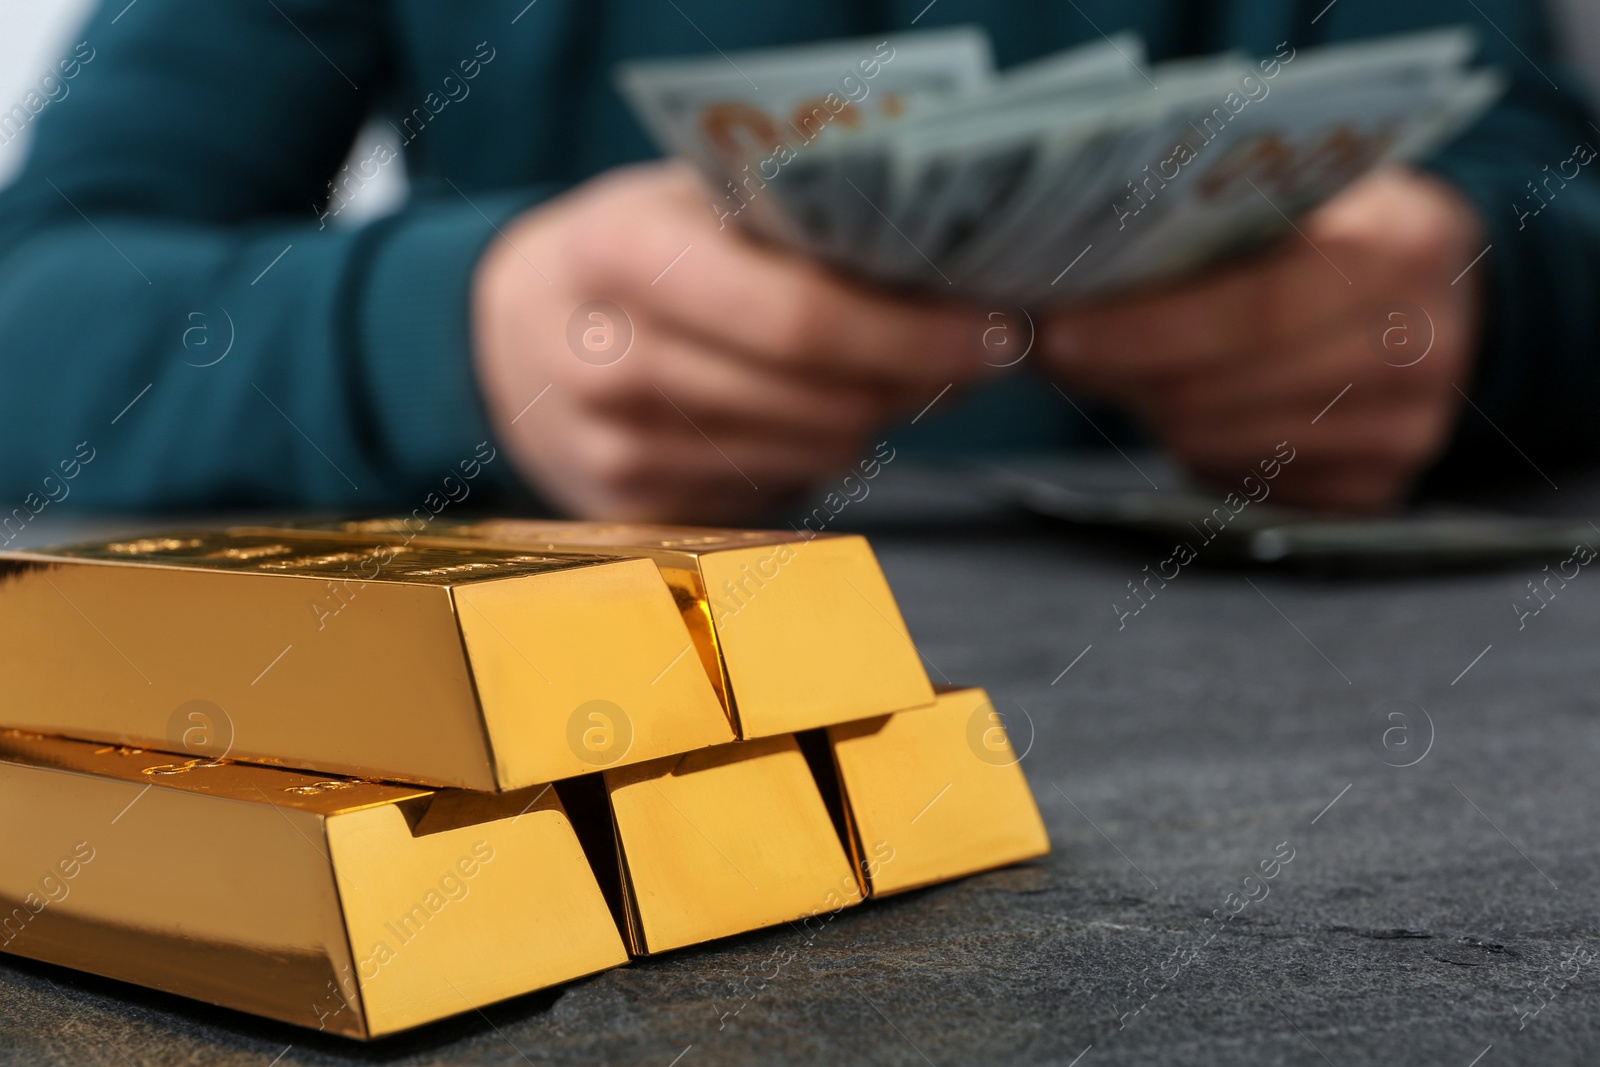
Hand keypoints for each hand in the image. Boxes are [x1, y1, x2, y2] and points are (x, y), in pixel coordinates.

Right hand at [472, 161, 990, 520]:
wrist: (510, 335)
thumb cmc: (626, 250)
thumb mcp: (688, 197)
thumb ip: (794, 221)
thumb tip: (943, 269)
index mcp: (624, 256)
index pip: (801, 319)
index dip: (914, 332)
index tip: (997, 328)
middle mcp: (611, 362)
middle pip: (822, 399)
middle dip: (919, 377)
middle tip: (974, 351)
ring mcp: (617, 450)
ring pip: (816, 453)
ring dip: (877, 413)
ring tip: (893, 368)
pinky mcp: (634, 511)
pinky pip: (781, 490)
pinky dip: (821, 450)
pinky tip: (814, 408)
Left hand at [1041, 168, 1485, 511]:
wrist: (1447, 285)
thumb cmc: (1342, 222)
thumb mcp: (1297, 189)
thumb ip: (1204, 224)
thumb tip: (1066, 279)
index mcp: (1399, 247)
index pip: (1252, 309)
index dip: (1142, 329)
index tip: (1054, 331)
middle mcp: (1415, 348)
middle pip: (1220, 390)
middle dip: (1120, 372)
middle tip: (1052, 352)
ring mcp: (1404, 429)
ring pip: (1216, 443)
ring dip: (1147, 408)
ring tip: (1109, 367)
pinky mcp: (1377, 488)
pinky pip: (1242, 482)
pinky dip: (1193, 445)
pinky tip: (1180, 403)